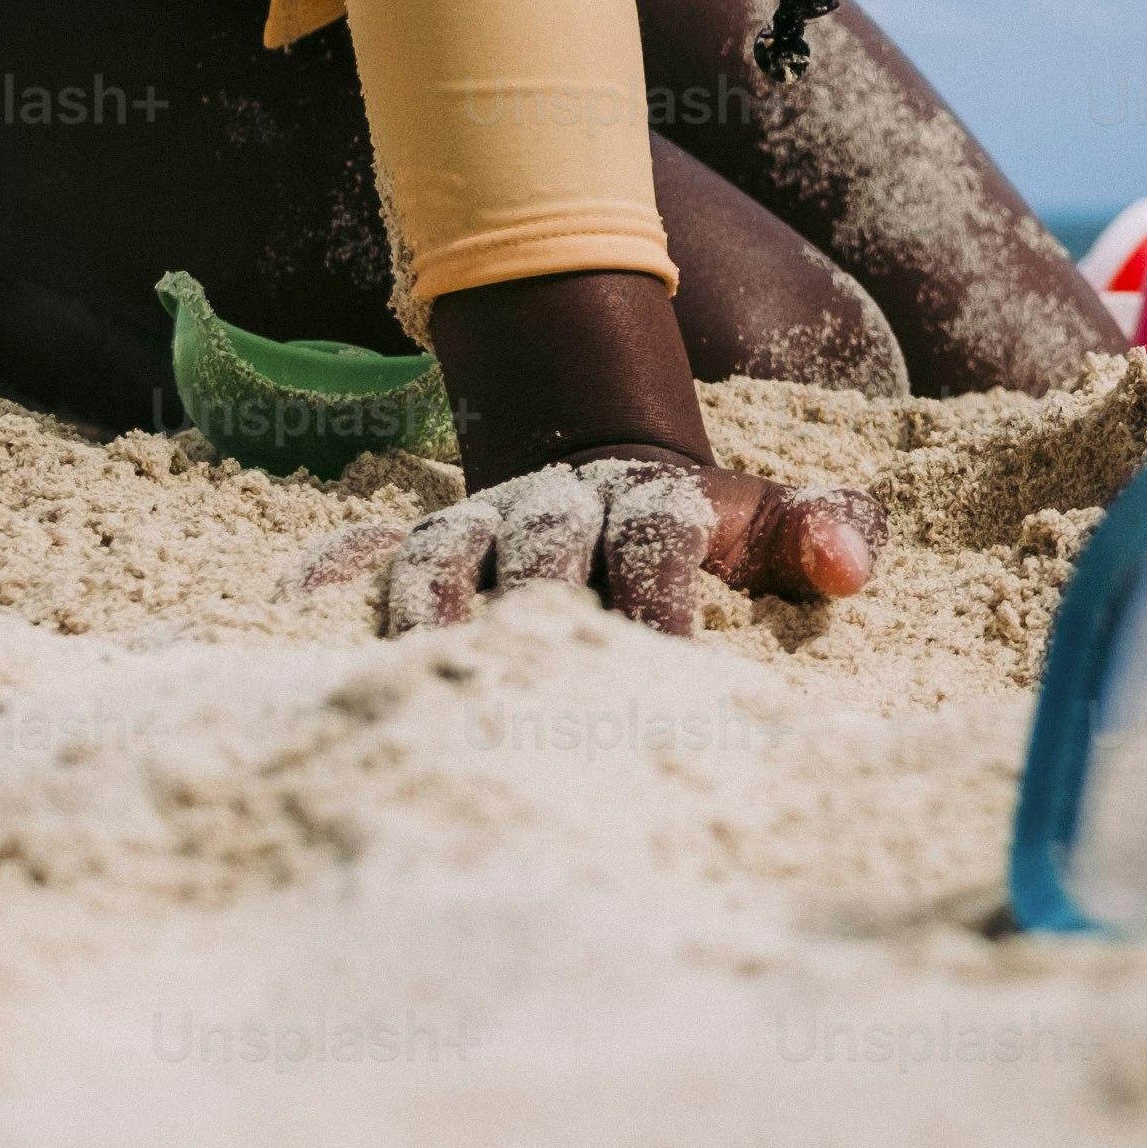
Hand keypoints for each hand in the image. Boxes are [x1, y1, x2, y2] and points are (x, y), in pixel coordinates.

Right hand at [349, 261, 885, 640]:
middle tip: (542, 685)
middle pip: (545, 543)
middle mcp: (558, 502)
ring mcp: (484, 523)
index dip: (661, 599)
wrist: (603, 463)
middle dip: (543, 605)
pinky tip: (295, 617)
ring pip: (448, 556)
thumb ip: (818, 534)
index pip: (655, 538)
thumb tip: (851, 569)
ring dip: (436, 611)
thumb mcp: (762, 522)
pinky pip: (368, 553)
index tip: (669, 671)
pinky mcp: (427, 547)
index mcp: (649, 499)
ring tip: (424, 677)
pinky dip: (333, 578)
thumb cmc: (697, 528)